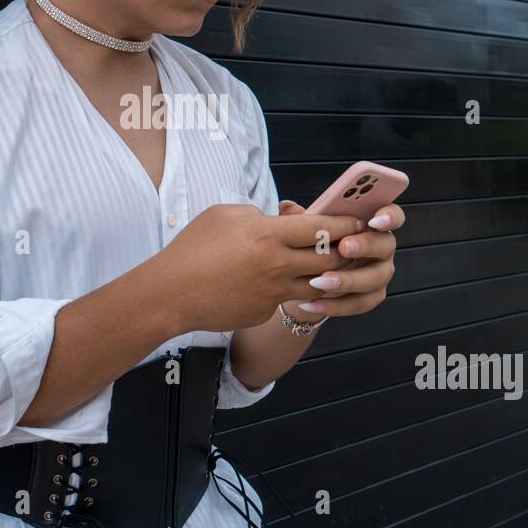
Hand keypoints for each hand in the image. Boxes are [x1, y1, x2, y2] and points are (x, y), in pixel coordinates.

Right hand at [154, 202, 362, 334]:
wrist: (171, 294)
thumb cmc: (193, 249)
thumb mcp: (224, 215)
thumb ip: (258, 215)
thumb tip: (277, 220)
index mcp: (268, 235)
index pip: (321, 227)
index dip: (343, 223)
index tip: (356, 219)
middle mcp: (277, 266)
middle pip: (329, 259)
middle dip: (346, 250)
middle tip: (354, 243)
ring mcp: (273, 293)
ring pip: (318, 284)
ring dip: (329, 275)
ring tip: (332, 265)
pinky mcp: (264, 312)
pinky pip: (287, 298)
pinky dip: (292, 289)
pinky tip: (285, 283)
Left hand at [277, 199, 404, 319]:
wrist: (307, 279)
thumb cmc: (315, 244)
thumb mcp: (309, 228)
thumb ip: (302, 217)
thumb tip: (286, 207)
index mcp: (371, 224)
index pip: (392, 215)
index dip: (388, 216)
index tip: (373, 220)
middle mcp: (382, 247)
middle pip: (385, 245)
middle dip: (365, 246)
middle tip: (343, 247)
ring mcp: (380, 273)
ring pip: (374, 278)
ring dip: (347, 280)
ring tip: (318, 281)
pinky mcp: (372, 296)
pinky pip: (360, 303)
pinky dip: (335, 305)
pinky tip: (311, 303)